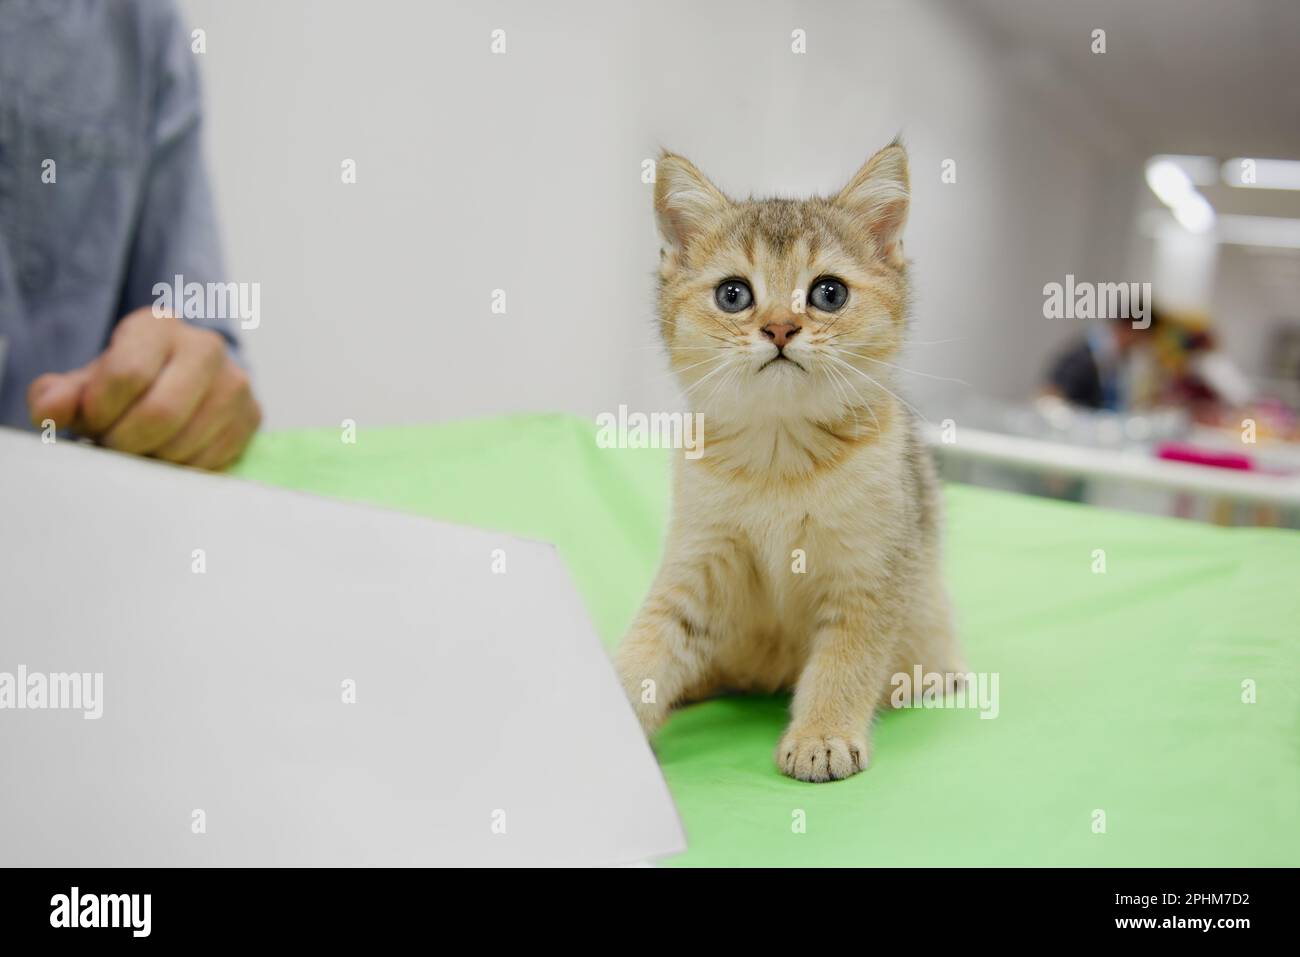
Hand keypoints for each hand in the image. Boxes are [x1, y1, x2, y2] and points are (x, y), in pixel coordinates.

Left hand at [27, 307, 260, 469]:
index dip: (101, 411)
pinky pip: (212, 459)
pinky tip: (168, 454)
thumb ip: (59, 395)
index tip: (92, 422)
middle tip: (115, 445)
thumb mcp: (87, 382)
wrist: (180, 380)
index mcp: (158, 326)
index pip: (127, 374)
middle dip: (127, 441)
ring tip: (141, 448)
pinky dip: (181, 468)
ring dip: (154, 459)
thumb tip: (52, 411)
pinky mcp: (252, 415)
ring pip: (188, 442)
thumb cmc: (129, 381)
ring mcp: (235, 382)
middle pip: (162, 413)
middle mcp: (205, 347)